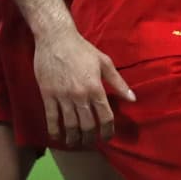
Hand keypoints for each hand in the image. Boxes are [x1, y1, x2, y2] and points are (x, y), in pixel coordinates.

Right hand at [34, 30, 134, 147]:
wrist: (55, 38)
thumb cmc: (82, 49)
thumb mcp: (104, 62)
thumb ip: (118, 82)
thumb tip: (132, 99)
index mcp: (95, 87)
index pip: (105, 117)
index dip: (108, 131)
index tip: (107, 137)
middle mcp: (80, 95)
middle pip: (87, 125)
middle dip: (90, 137)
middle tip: (90, 141)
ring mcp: (62, 96)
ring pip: (69, 125)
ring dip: (74, 138)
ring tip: (76, 142)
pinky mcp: (47, 95)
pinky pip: (51, 118)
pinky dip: (55, 131)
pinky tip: (58, 137)